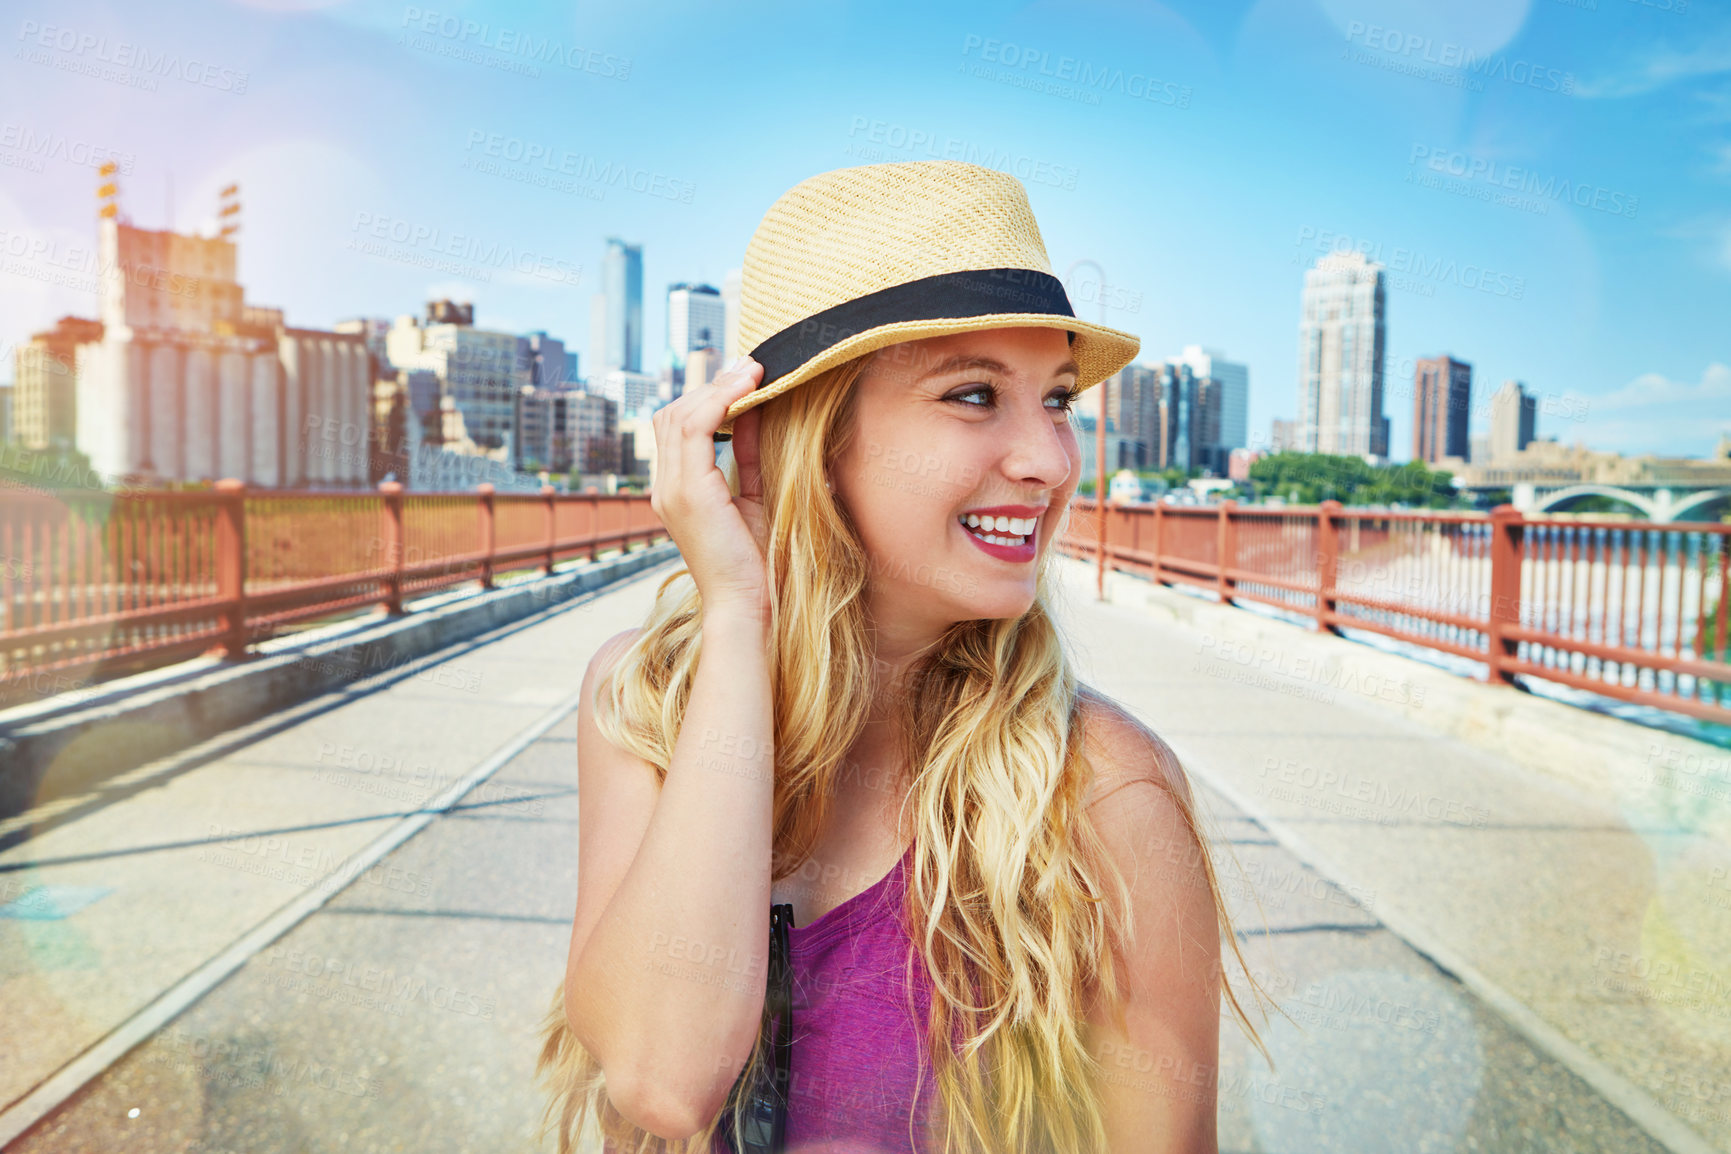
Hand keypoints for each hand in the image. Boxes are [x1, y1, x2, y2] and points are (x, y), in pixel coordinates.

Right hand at [649, 358, 768, 619]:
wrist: (749, 605)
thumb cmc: (757, 560)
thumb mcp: (754, 495)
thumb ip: (748, 456)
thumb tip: (756, 412)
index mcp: (677, 490)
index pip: (678, 427)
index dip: (708, 397)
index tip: (745, 376)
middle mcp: (666, 487)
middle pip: (673, 414)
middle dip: (711, 385)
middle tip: (750, 365)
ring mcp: (671, 490)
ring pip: (680, 415)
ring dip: (718, 387)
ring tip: (753, 370)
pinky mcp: (688, 493)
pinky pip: (694, 429)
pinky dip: (719, 402)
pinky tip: (746, 389)